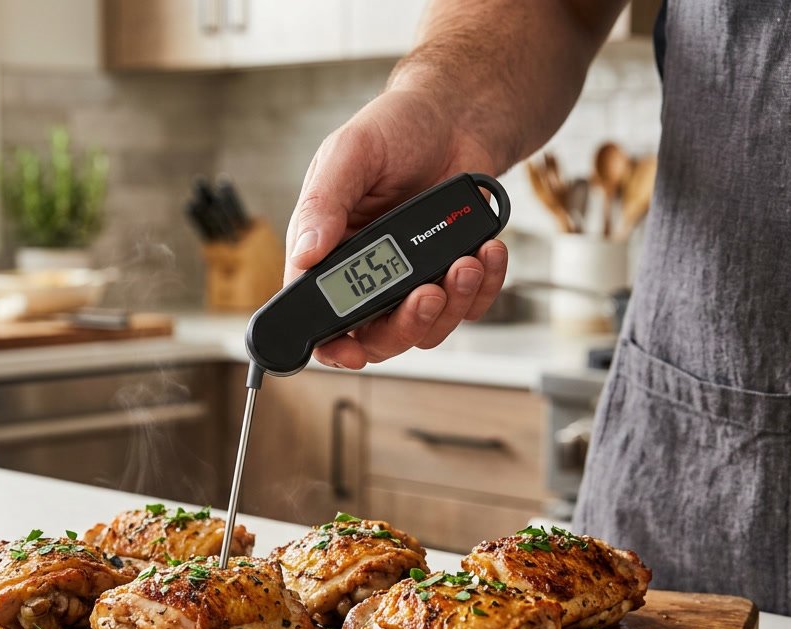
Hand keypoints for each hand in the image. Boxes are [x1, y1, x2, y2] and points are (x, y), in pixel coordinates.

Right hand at [284, 89, 508, 368]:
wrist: (461, 113)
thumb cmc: (397, 127)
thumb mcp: (349, 155)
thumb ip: (323, 205)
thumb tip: (304, 255)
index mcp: (329, 249)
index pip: (319, 314)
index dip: (331, 344)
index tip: (350, 352)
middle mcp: (368, 272)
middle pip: (377, 336)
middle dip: (405, 325)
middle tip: (427, 293)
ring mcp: (412, 277)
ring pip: (426, 329)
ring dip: (450, 305)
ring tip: (465, 261)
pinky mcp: (452, 273)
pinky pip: (469, 306)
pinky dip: (483, 288)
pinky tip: (486, 252)